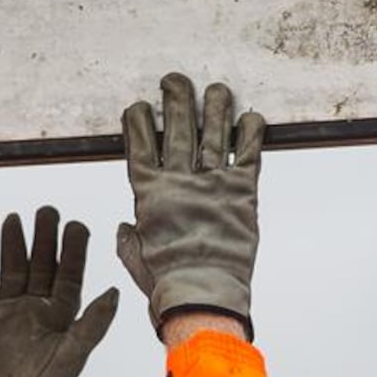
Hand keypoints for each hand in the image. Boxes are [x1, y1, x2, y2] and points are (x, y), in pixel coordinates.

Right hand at [0, 206, 118, 376]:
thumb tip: (115, 292)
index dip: (73, 251)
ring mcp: (10, 309)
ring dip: (13, 244)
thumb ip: (93, 323)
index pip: (69, 274)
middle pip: (41, 264)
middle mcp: (38, 306)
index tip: (77, 226)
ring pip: (13, 268)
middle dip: (44, 239)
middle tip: (48, 211)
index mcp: (63, 313)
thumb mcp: (75, 353)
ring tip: (14, 219)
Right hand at [117, 73, 263, 339]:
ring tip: (216, 89)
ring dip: (215, 106)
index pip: (139, 144)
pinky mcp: (242, 193)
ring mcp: (212, 184)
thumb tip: (125, 227)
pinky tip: (251, 117)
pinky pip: (248, 154)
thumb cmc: (165, 283)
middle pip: (177, 128)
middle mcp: (180, 181)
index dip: (138, 121)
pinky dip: (251, 133)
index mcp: (149, 193)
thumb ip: (129, 237)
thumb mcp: (135, 258)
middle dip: (176, 98)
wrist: (202, 296)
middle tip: (175, 80)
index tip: (139, 107)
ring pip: (213, 133)